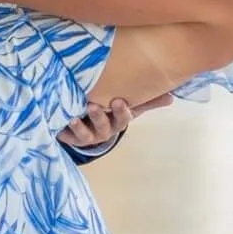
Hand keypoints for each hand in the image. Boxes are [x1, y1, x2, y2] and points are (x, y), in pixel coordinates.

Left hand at [57, 93, 173, 150]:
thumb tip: (172, 96)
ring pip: (85, 133)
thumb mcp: (130, 106)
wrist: (90, 128)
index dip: (121, 111)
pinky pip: (67, 136)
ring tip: (73, 118)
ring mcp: (87, 135)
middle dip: (99, 117)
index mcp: (118, 122)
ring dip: (80, 127)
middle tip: (94, 106)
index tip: (118, 101)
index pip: (123, 117)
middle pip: (104, 126)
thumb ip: (148, 100)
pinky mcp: (71, 137)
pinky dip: (63, 131)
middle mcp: (103, 131)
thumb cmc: (112, 113)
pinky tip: (60, 124)